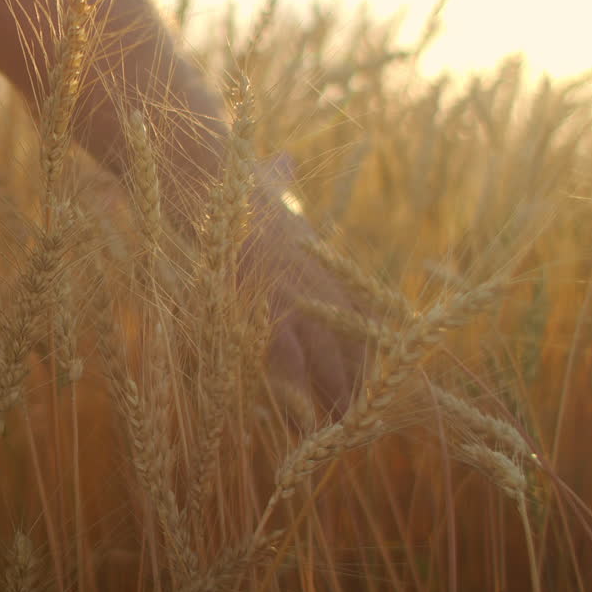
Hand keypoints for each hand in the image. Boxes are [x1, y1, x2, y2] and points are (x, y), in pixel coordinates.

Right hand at [245, 166, 365, 416]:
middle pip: (358, 345)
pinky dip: (297, 389)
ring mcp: (295, 295)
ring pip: (331, 359)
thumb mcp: (267, 181)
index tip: (382, 384)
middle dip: (362, 386)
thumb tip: (285, 159)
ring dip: (337, 397)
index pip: (366, 316)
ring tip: (342, 432)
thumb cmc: (233, 181)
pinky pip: (288, 359)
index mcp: (324, 262)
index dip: (374, 353)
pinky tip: (302, 415)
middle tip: (365, 423)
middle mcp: (321, 282)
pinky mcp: (264, 305)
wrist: (210, 173)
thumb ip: (281, 179)